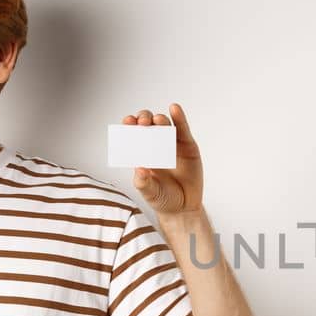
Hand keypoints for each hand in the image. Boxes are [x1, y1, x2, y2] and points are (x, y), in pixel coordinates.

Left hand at [126, 103, 203, 217]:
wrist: (184, 207)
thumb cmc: (163, 199)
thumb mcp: (150, 193)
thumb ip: (144, 182)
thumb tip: (139, 169)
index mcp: (141, 153)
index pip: (133, 135)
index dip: (130, 126)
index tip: (127, 122)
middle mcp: (155, 145)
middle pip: (147, 125)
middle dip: (143, 120)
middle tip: (142, 123)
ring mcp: (171, 144)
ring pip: (164, 125)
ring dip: (159, 119)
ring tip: (157, 120)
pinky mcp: (187, 145)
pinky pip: (182, 129)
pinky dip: (179, 118)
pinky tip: (174, 109)